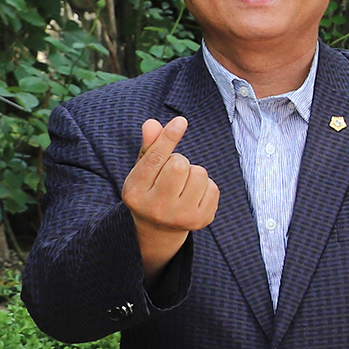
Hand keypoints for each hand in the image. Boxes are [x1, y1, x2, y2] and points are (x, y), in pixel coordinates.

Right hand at [123, 117, 218, 278]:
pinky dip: (205, 186)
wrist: (159, 228)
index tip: (181, 121)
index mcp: (135, 192)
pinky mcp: (201, 221)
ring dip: (193, 172)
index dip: (168, 138)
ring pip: (199, 173)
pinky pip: (213, 187)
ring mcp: (180, 217)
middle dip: (179, 161)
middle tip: (171, 173)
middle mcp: (156, 207)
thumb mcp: (143, 169)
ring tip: (182, 185)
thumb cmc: (150, 189)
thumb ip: (149, 146)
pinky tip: (193, 196)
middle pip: (180, 164)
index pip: (154, 160)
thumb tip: (152, 123)